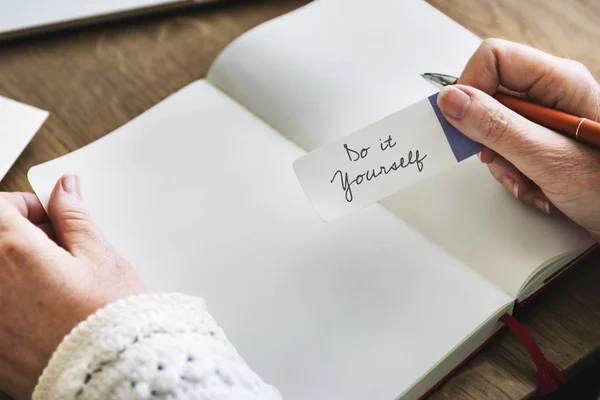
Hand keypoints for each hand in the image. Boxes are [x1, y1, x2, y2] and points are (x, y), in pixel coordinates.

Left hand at [0, 174, 146, 398]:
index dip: (28, 204)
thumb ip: (74, 217)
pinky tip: (48, 310)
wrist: (114, 373)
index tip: (51, 215)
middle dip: (22, 235)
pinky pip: (2, 305)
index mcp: (14, 253)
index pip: (0, 206)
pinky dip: (18, 299)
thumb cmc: (111, 318)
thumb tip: (64, 189)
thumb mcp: (100, 256)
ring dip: (19, 267)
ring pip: (0, 272)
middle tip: (60, 248)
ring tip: (57, 282)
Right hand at [437, 38, 599, 240]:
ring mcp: (546, 119)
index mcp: (559, 81)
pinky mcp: (543, 141)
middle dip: (486, 136)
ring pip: (493, 128)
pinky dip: (513, 174)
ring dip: (501, 163)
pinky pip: (506, 149)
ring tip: (527, 182)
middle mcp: (551, 94)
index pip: (493, 59)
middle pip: (489, 96)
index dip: (470, 88)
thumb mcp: (548, 158)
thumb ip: (497, 127)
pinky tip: (536, 189)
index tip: (462, 122)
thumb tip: (452, 100)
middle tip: (498, 158)